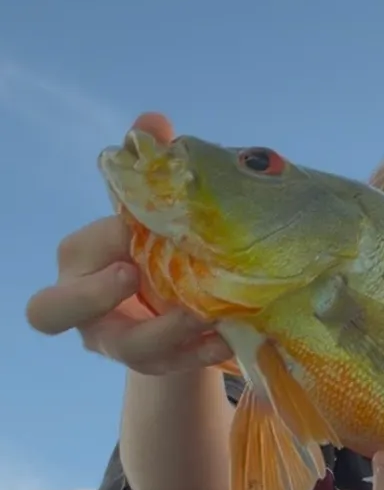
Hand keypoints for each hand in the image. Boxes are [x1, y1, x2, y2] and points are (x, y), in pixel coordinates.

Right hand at [24, 112, 230, 373]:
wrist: (173, 306)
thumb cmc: (152, 250)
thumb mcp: (149, 216)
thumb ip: (147, 172)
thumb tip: (154, 122)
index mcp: (78, 259)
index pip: (79, 248)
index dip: (108, 238)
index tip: (143, 227)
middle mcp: (83, 305)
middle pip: (49, 312)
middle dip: (91, 296)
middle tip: (132, 274)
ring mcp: (115, 342)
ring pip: (124, 349)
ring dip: (165, 331)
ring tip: (203, 314)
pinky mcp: (155, 366)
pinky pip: (173, 367)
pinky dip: (202, 353)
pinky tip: (228, 337)